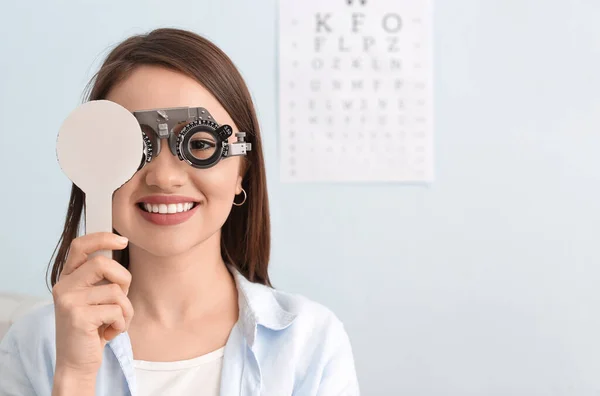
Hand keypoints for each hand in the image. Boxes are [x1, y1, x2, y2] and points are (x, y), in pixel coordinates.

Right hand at [52, 232, 133, 376]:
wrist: (77, 362)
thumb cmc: (92, 328)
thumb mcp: (95, 298)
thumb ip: (102, 278)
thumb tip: (120, 247)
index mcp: (68, 278)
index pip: (81, 245)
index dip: (102, 238)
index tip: (123, 240)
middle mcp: (64, 286)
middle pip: (103, 263)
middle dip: (124, 280)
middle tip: (122, 298)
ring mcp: (68, 301)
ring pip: (115, 290)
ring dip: (125, 309)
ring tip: (115, 321)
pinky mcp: (78, 317)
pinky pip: (116, 310)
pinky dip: (122, 323)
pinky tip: (110, 332)